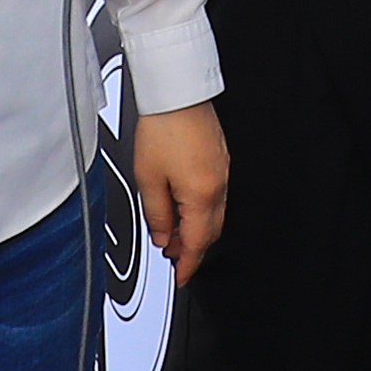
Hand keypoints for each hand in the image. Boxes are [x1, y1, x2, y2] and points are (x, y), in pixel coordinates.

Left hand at [134, 101, 226, 277]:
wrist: (177, 93)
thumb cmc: (163, 128)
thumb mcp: (148, 178)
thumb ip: (156, 214)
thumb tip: (162, 236)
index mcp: (201, 195)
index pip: (197, 243)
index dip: (187, 265)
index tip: (180, 277)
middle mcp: (218, 186)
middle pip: (209, 232)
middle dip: (191, 248)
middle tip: (170, 255)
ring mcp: (222, 172)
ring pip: (213, 215)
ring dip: (194, 228)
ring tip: (170, 230)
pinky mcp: (219, 160)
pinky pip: (214, 196)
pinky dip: (199, 209)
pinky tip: (181, 205)